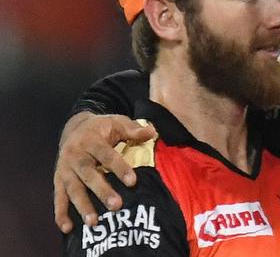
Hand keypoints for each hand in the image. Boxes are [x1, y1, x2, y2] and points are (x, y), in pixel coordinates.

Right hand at [53, 112, 156, 232]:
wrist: (74, 128)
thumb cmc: (102, 128)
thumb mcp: (117, 122)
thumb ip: (133, 129)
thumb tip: (152, 131)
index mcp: (90, 140)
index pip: (106, 155)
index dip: (119, 168)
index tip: (132, 182)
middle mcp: (75, 155)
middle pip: (88, 174)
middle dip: (102, 191)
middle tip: (117, 206)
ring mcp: (65, 169)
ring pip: (73, 189)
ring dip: (82, 206)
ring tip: (94, 222)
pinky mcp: (58, 180)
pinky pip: (58, 198)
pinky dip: (60, 214)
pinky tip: (67, 228)